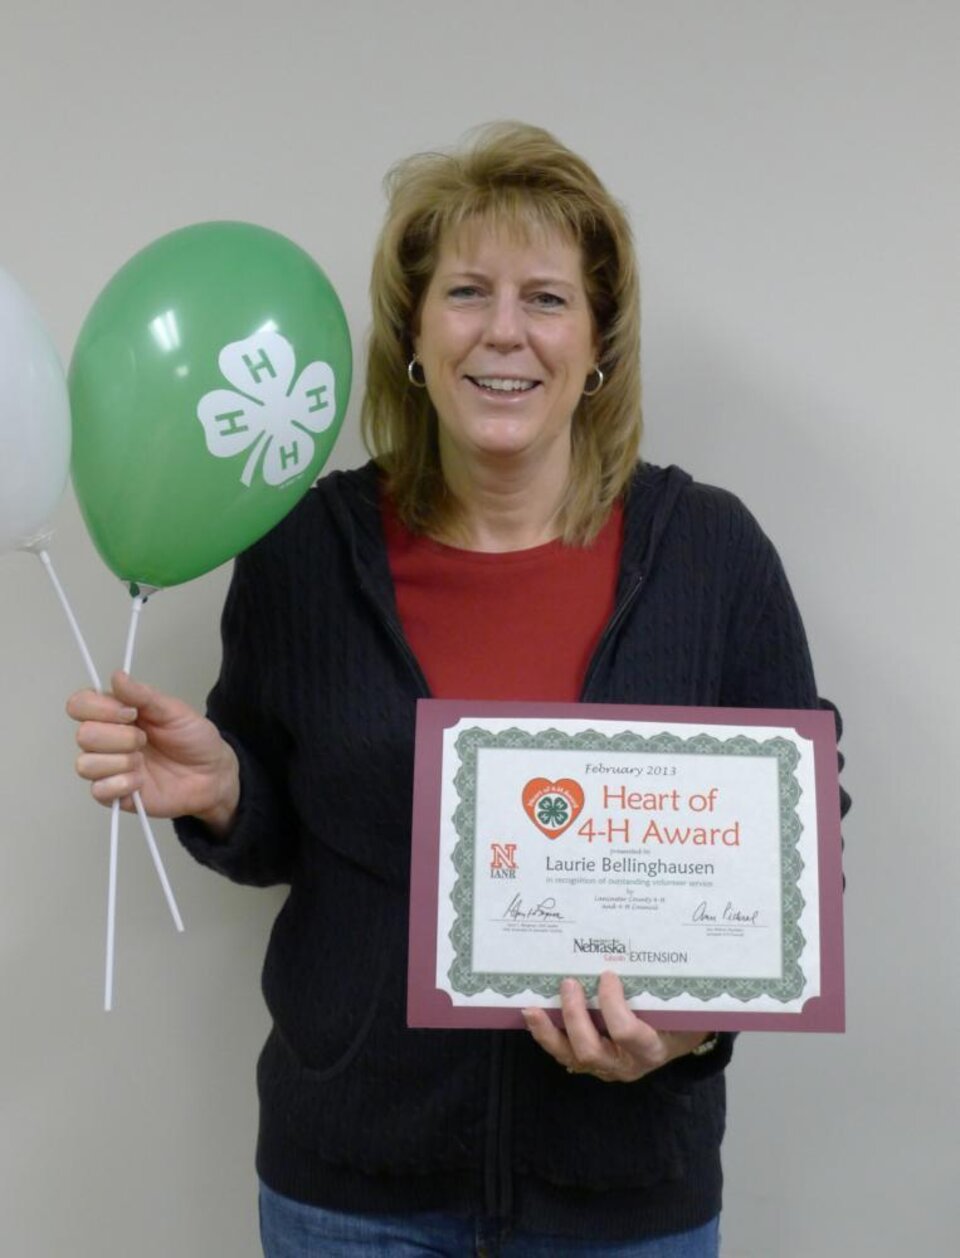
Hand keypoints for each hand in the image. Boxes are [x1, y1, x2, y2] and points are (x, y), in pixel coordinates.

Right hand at [67, 670, 239, 834]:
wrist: (212, 774)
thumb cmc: (192, 738)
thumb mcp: (173, 710)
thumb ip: (143, 695)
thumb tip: (117, 675)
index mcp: (114, 714)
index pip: (80, 705)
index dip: (100, 709)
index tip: (131, 713)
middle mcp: (105, 740)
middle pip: (83, 736)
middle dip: (119, 737)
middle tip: (145, 739)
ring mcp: (108, 768)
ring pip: (85, 765)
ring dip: (121, 762)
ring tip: (143, 762)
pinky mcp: (114, 794)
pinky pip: (98, 791)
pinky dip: (122, 785)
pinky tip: (141, 781)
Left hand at [522, 971, 713, 1082]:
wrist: (678, 1041)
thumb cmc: (680, 1017)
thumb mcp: (679, 1006)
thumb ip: (661, 989)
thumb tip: (643, 950)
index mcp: (651, 1049)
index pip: (627, 1032)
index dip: (612, 1004)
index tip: (608, 975)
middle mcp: (626, 1064)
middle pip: (591, 1049)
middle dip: (574, 1016)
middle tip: (569, 982)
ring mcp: (606, 1067)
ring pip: (571, 1056)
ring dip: (549, 1032)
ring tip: (531, 1009)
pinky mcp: (591, 1064)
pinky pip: (565, 1054)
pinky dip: (547, 1035)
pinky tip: (533, 1017)